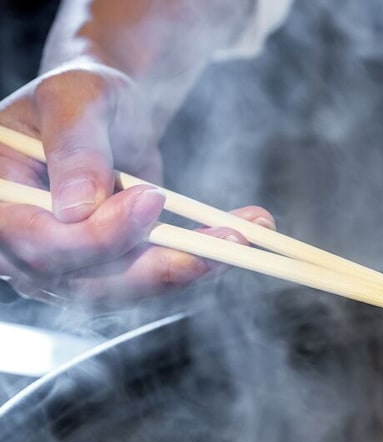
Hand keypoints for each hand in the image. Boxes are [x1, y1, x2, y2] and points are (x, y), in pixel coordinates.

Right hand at [0, 62, 272, 303]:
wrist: (102, 115)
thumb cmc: (81, 97)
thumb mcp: (75, 98)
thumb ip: (74, 146)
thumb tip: (78, 208)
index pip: (40, 243)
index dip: (99, 234)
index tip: (153, 200)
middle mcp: (23, 247)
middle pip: (88, 282)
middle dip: (161, 262)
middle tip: (228, 236)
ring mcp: (66, 269)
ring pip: (128, 290)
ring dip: (193, 266)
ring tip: (247, 233)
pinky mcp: (109, 274)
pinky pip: (152, 281)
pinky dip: (199, 262)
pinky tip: (240, 236)